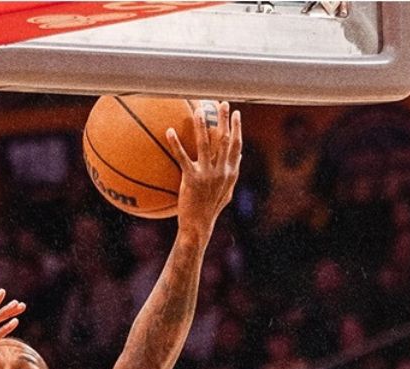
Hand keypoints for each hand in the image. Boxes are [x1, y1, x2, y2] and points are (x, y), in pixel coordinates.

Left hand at [165, 101, 241, 244]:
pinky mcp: (192, 179)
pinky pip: (182, 158)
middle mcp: (222, 171)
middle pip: (225, 140)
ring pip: (206, 145)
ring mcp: (208, 174)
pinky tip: (169, 131)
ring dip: (203, 126)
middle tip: (222, 103)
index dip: (237, 129)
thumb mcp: (227, 191)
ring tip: (199, 110)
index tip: (237, 113)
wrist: (198, 225)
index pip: (237, 146)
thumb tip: (240, 156)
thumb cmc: (210, 208)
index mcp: (231, 172)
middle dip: (224, 120)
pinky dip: (176, 144)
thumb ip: (233, 172)